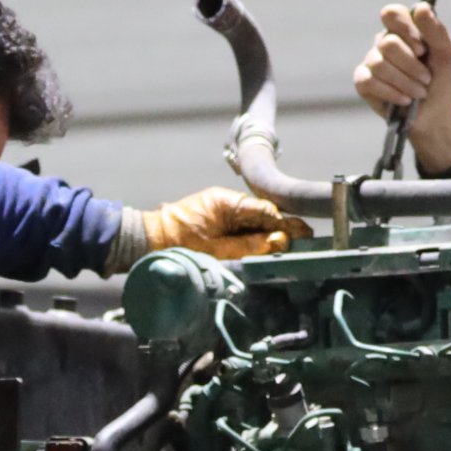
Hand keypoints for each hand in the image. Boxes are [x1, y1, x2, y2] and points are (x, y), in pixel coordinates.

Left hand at [134, 188, 305, 262]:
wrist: (146, 241)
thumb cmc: (175, 243)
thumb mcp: (216, 249)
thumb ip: (249, 246)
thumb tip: (278, 242)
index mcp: (226, 202)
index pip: (265, 210)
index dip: (285, 223)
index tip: (302, 235)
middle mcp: (225, 201)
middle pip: (262, 214)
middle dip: (281, 229)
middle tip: (304, 241)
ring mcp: (221, 209)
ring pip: (253, 222)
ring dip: (268, 234)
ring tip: (290, 247)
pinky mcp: (216, 220)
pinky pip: (242, 227)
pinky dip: (254, 237)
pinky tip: (266, 248)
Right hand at [351, 3, 450, 174]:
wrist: (436, 114)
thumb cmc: (442, 80)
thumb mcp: (447, 54)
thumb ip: (436, 30)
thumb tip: (421, 7)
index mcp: (403, 30)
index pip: (392, 14)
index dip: (406, 30)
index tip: (423, 49)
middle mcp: (385, 42)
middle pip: (387, 43)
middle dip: (411, 65)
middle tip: (426, 77)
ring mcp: (372, 61)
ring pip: (379, 64)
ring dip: (405, 82)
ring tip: (419, 92)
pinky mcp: (363, 82)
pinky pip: (369, 81)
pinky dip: (391, 92)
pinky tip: (404, 100)